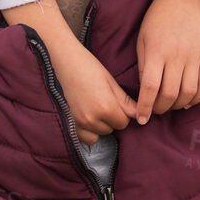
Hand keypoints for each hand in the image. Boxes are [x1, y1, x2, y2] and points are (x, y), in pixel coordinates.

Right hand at [49, 29, 137, 146]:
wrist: (61, 61)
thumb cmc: (87, 67)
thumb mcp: (110, 81)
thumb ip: (124, 101)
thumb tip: (138, 115)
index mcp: (105, 107)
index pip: (123, 123)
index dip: (122, 113)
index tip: (116, 102)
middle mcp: (92, 119)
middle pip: (111, 129)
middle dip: (111, 119)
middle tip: (103, 101)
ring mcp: (78, 123)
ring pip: (99, 134)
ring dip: (100, 125)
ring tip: (94, 108)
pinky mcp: (69, 124)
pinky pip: (85, 138)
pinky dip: (88, 131)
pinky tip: (86, 116)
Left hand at [135, 0, 199, 123]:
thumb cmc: (157, 19)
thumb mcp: (142, 40)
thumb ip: (144, 66)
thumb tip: (146, 92)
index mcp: (156, 51)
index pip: (150, 87)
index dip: (145, 106)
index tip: (141, 118)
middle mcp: (176, 55)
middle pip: (170, 94)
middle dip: (161, 109)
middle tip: (156, 111)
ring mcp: (194, 56)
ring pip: (189, 92)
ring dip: (179, 105)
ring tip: (171, 105)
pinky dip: (198, 98)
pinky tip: (189, 100)